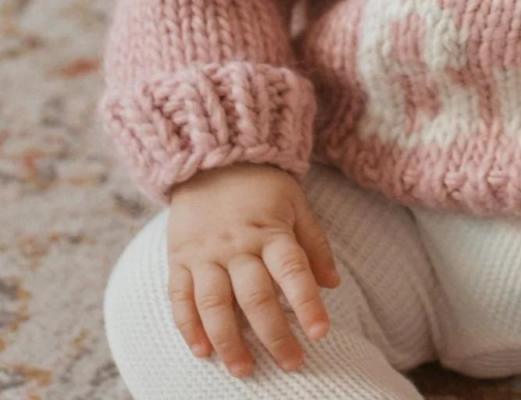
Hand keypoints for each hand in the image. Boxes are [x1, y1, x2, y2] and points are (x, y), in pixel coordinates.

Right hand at [167, 161, 340, 378]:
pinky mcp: (180, 258)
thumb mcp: (296, 204)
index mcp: (270, 230)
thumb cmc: (262, 186)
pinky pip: (180, 297)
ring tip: (244, 369)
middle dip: (274, 335)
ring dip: (229, 341)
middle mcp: (238, 244)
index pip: (293, 271)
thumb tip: (333, 284)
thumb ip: (314, 244)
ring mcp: (206, 253)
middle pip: (256, 296)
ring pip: (215, 304)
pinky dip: (188, 327)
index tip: (320, 333)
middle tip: (292, 364)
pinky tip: (201, 352)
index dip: (307, 303)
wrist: (212, 158)